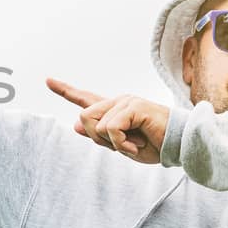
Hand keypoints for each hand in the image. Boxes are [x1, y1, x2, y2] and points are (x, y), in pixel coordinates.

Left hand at [45, 77, 168, 165]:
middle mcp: (117, 102)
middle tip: (123, 145)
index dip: (65, 90)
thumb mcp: (121, 146)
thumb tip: (76, 125)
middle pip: (84, 117)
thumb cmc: (154, 146)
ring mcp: (125, 102)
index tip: (48, 80)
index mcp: (113, 110)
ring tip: (134, 143)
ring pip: (95, 124)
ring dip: (112, 143)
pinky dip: (121, 143)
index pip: (85, 98)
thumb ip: (99, 136)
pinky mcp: (133, 106)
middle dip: (98, 138)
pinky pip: (111, 128)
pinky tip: (137, 144)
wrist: (179, 146)